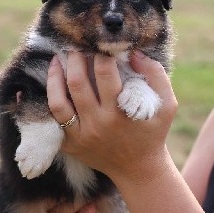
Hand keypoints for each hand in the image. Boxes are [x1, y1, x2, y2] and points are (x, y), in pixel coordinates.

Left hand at [47, 51, 177, 181]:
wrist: (138, 169)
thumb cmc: (152, 133)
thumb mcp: (166, 105)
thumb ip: (156, 75)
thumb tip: (133, 53)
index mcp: (120, 112)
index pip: (104, 73)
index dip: (100, 53)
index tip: (99, 43)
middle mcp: (98, 124)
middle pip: (78, 83)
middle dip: (75, 59)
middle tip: (75, 45)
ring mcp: (80, 136)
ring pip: (58, 102)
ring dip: (54, 76)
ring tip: (57, 59)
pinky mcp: (70, 145)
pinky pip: (52, 120)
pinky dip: (46, 100)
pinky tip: (50, 82)